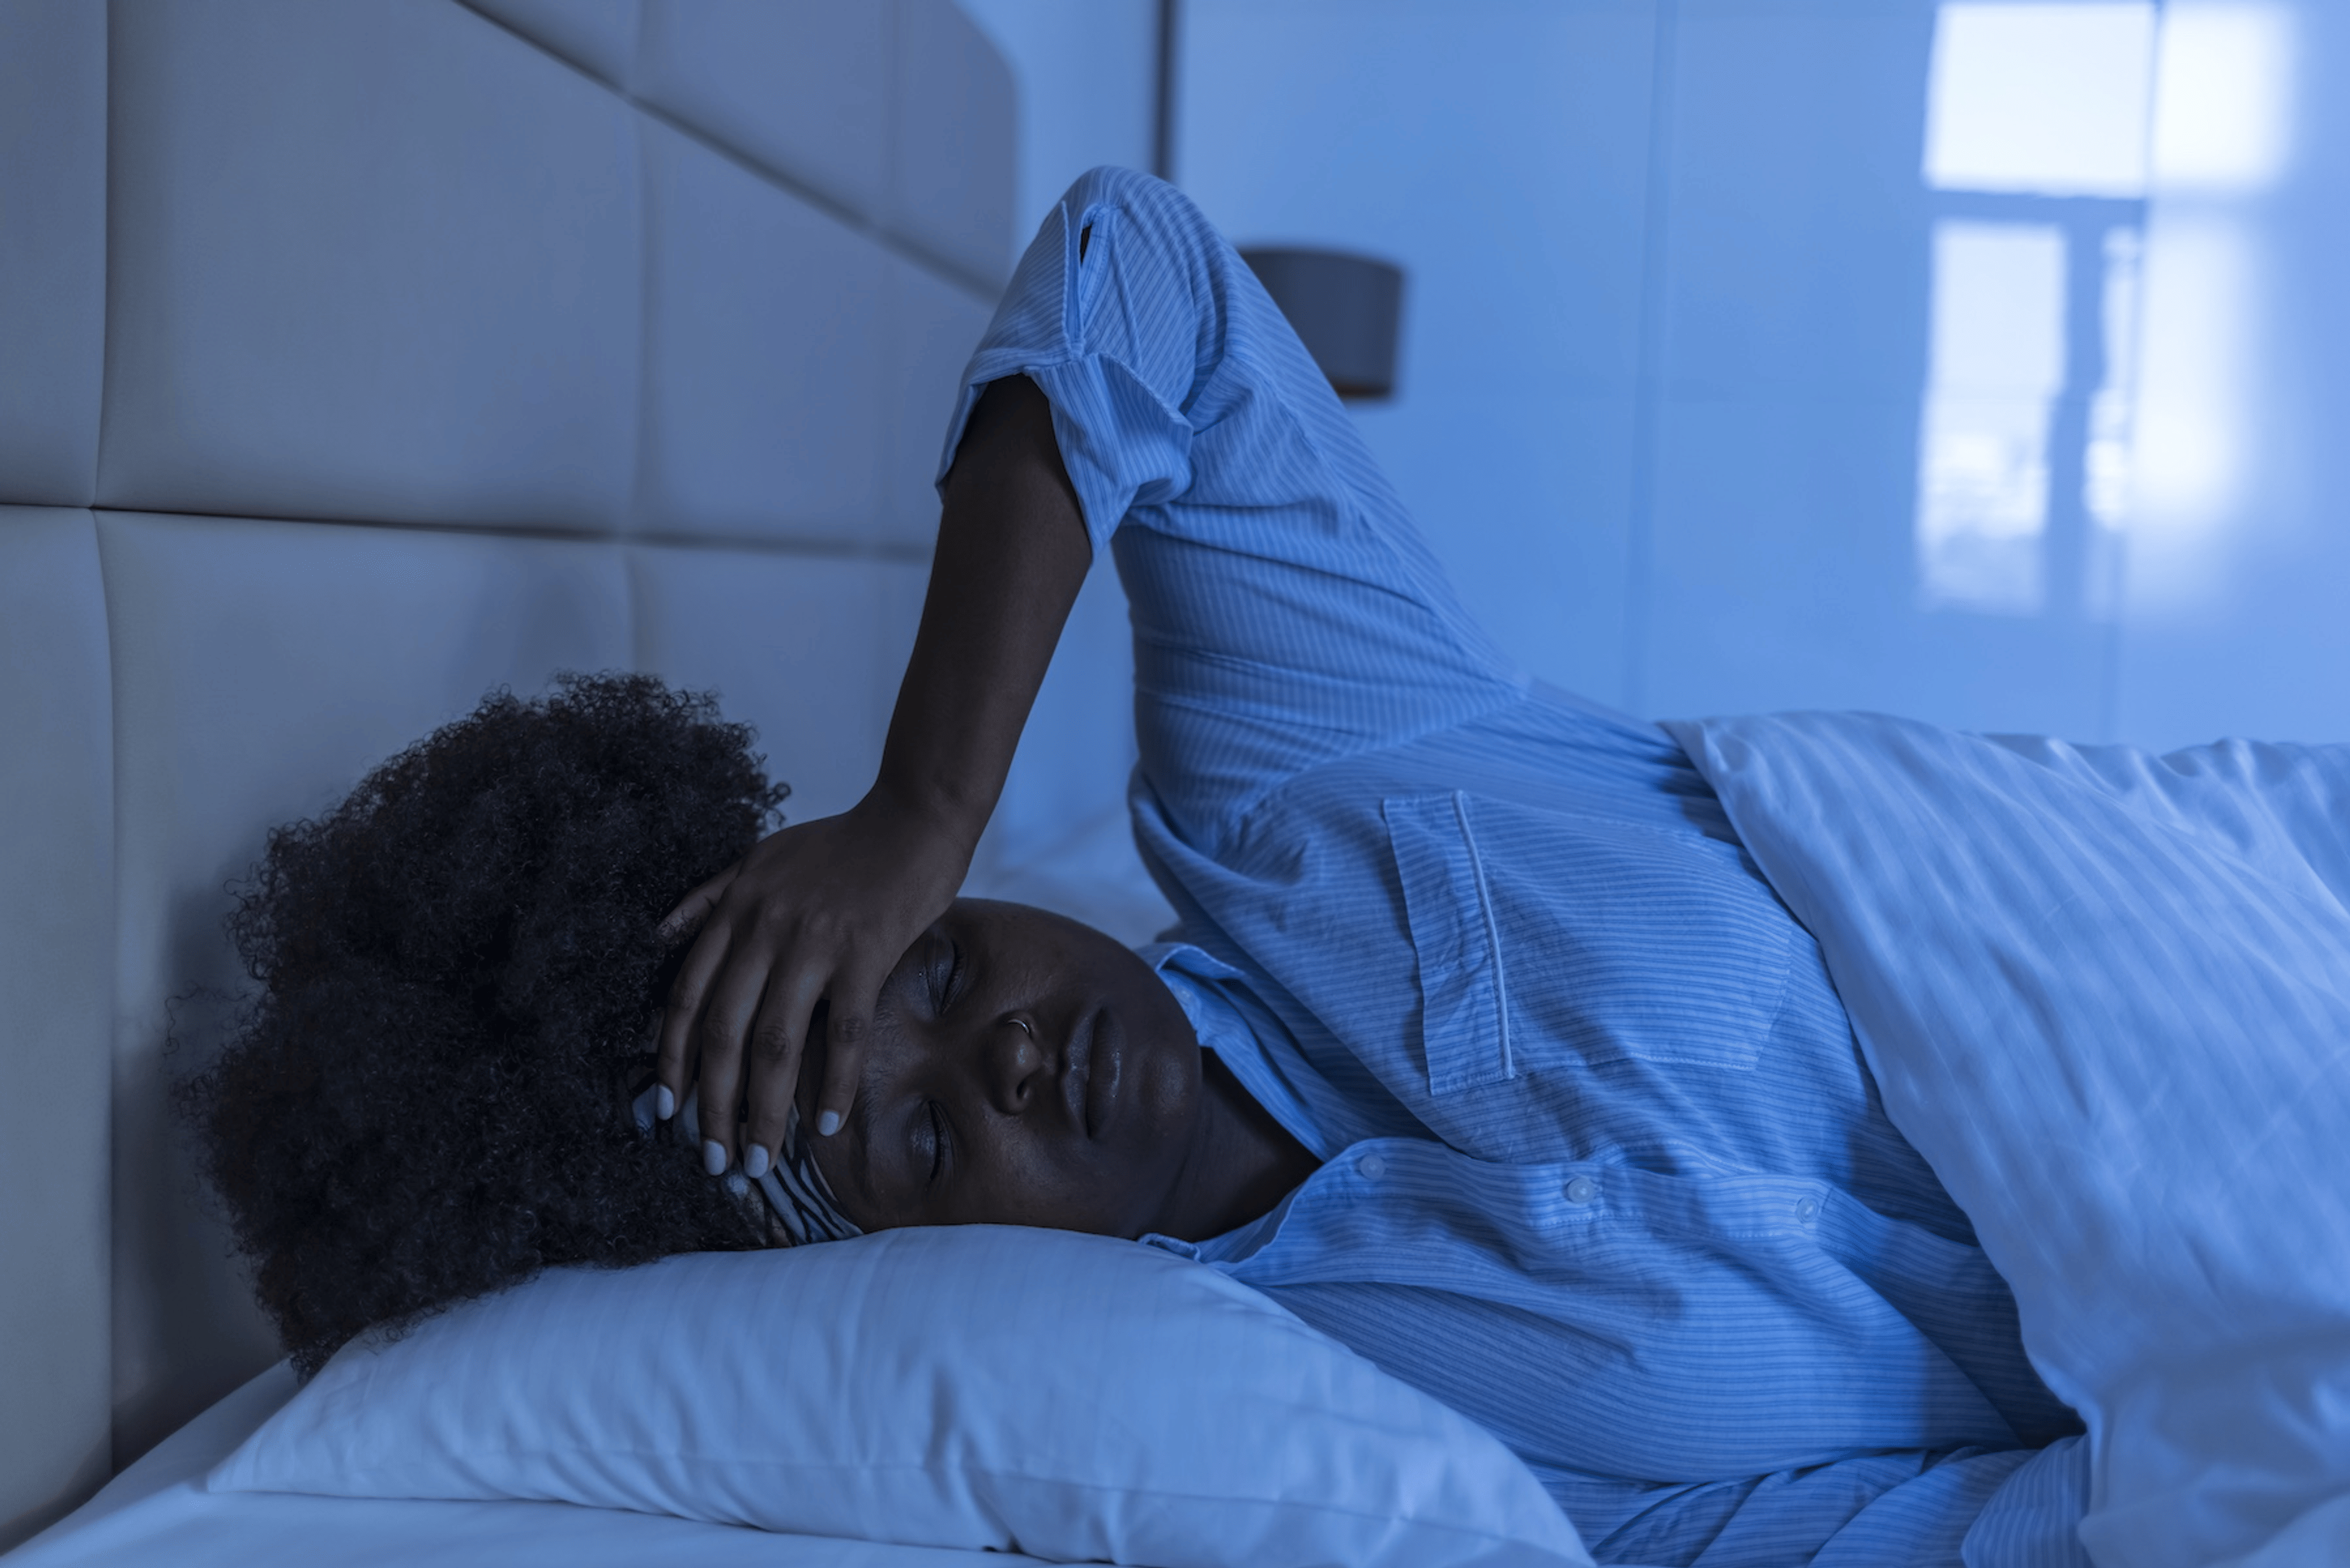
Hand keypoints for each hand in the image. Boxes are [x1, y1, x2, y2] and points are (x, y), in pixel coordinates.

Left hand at [653, 793, 969, 1177]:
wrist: (914, 815)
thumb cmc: (842, 842)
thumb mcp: (759, 857)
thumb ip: (709, 897)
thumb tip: (661, 935)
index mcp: (736, 911)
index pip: (685, 997)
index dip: (670, 1059)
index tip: (667, 1109)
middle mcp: (764, 930)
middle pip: (722, 1033)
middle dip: (712, 1106)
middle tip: (713, 1161)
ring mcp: (814, 943)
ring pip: (775, 1044)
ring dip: (763, 1113)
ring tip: (759, 1161)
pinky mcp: (866, 955)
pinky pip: (844, 1034)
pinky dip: (835, 1084)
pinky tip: (830, 1125)